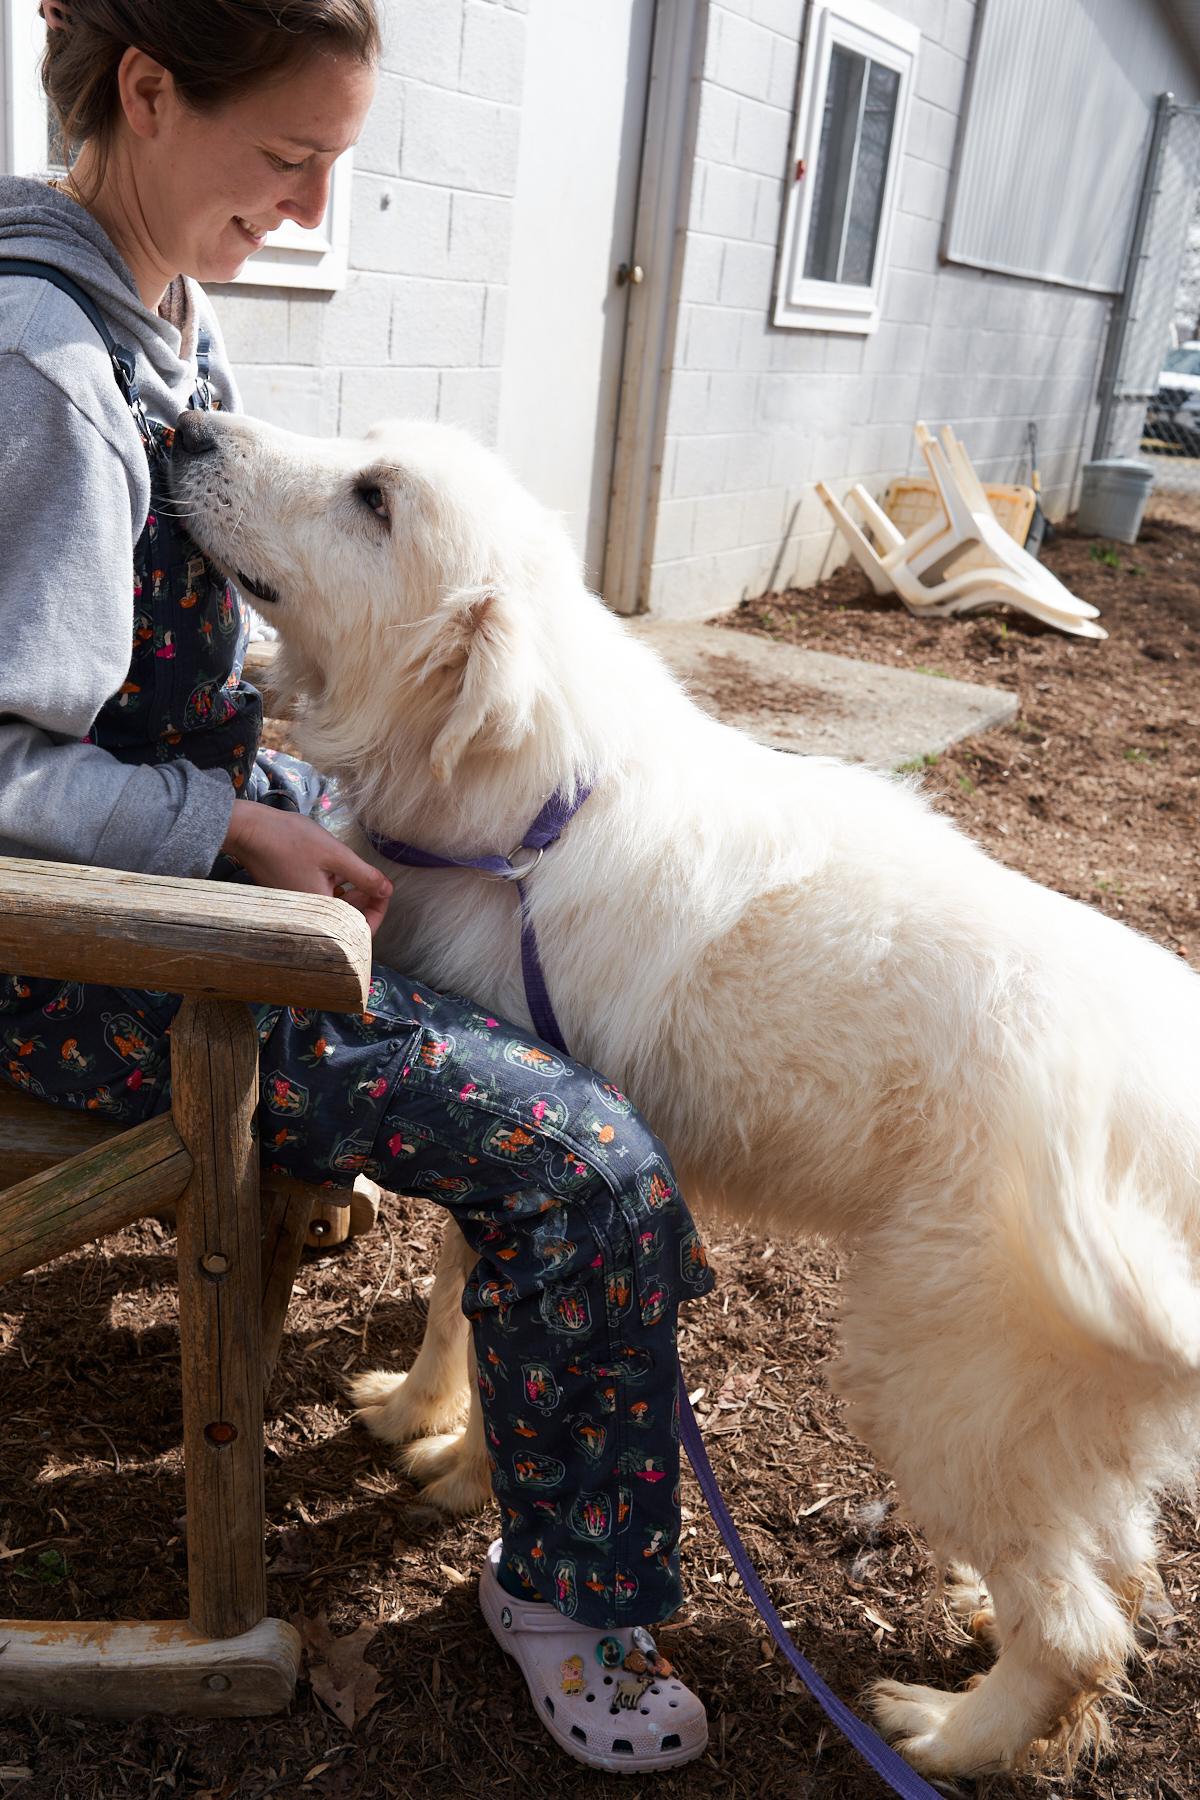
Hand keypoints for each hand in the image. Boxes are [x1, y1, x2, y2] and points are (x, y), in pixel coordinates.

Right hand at [222, 802, 392, 933]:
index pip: (359, 930)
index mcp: (320, 913)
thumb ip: (365, 876)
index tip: (384, 891)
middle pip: (346, 920)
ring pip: (333, 908)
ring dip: (349, 892)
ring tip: (354, 870)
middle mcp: (307, 917)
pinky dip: (331, 887)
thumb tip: (387, 891)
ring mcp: (297, 907)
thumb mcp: (335, 855)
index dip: (377, 912)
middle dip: (365, 900)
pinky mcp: (290, 896)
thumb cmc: (289, 840)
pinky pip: (318, 899)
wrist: (249, 830)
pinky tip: (334, 868)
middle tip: (375, 879)